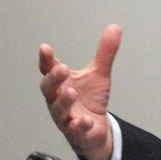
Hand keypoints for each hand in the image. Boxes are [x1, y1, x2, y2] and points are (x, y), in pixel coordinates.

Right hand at [39, 24, 120, 159]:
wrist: (94, 129)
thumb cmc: (89, 99)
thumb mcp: (99, 74)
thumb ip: (105, 53)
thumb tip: (115, 27)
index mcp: (61, 82)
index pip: (48, 69)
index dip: (46, 59)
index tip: (45, 48)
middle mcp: (57, 99)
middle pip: (48, 89)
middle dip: (53, 78)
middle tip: (62, 69)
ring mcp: (65, 116)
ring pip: (58, 109)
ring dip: (63, 100)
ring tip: (71, 91)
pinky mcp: (75, 132)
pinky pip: (74, 129)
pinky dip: (79, 124)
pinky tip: (85, 120)